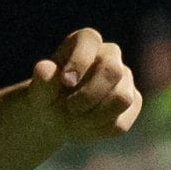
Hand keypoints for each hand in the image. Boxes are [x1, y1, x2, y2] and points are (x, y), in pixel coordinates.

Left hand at [15, 28, 142, 142]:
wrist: (54, 117)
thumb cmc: (46, 97)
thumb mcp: (37, 92)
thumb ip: (42, 82)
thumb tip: (44, 68)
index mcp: (84, 43)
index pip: (89, 39)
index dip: (79, 61)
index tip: (66, 82)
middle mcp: (109, 56)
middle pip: (113, 71)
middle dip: (90, 95)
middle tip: (70, 108)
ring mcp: (125, 78)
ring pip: (122, 99)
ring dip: (95, 116)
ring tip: (74, 122)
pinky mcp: (132, 102)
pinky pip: (122, 122)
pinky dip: (99, 130)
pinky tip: (85, 128)